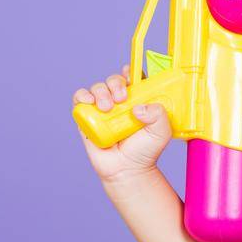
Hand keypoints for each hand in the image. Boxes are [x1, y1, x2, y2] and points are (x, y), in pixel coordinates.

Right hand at [72, 65, 172, 184]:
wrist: (127, 170)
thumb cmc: (145, 150)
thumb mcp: (161, 132)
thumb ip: (159, 115)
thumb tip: (139, 107)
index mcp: (138, 99)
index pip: (134, 77)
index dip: (131, 72)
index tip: (131, 77)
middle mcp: (120, 101)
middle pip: (114, 80)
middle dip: (116, 84)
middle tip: (121, 99)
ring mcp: (103, 108)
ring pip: (97, 87)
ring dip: (100, 92)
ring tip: (107, 108)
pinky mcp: (87, 117)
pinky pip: (80, 99)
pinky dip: (82, 96)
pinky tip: (88, 102)